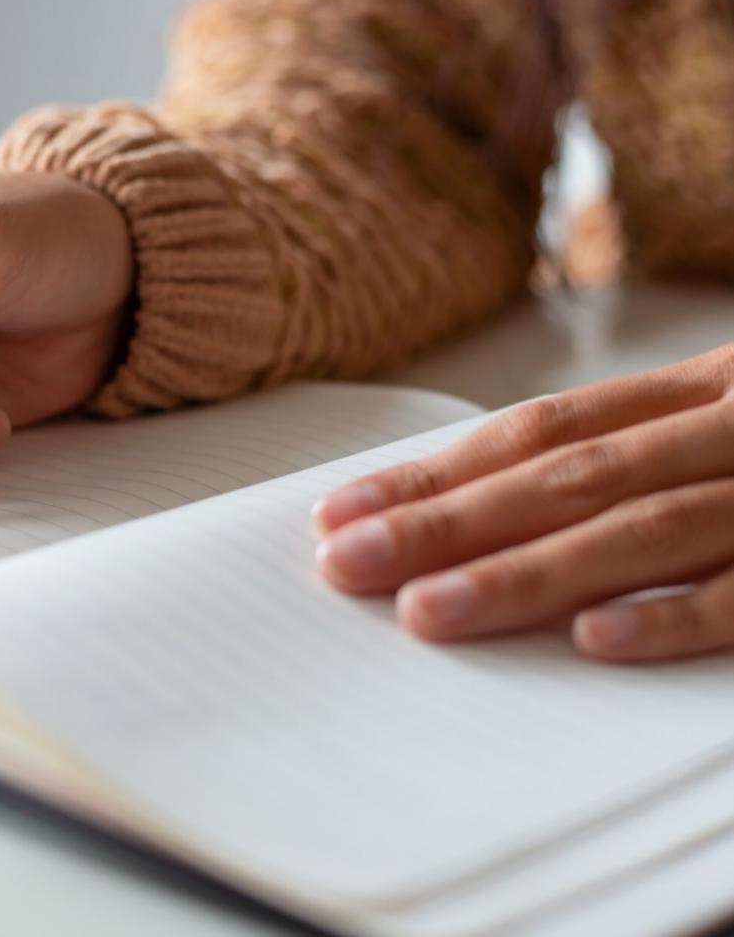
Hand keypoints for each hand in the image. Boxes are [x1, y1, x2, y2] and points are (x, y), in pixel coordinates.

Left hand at [313, 344, 733, 661]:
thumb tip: (474, 521)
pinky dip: (669, 615)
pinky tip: (588, 640)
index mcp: (702, 392)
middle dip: (448, 521)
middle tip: (346, 563)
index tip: (338, 514)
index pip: (542, 431)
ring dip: (526, 571)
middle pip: (570, 476)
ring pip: (644, 528)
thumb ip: (631, 461)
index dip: (437, 473)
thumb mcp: (723, 431)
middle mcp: (733, 432)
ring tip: (425, 611)